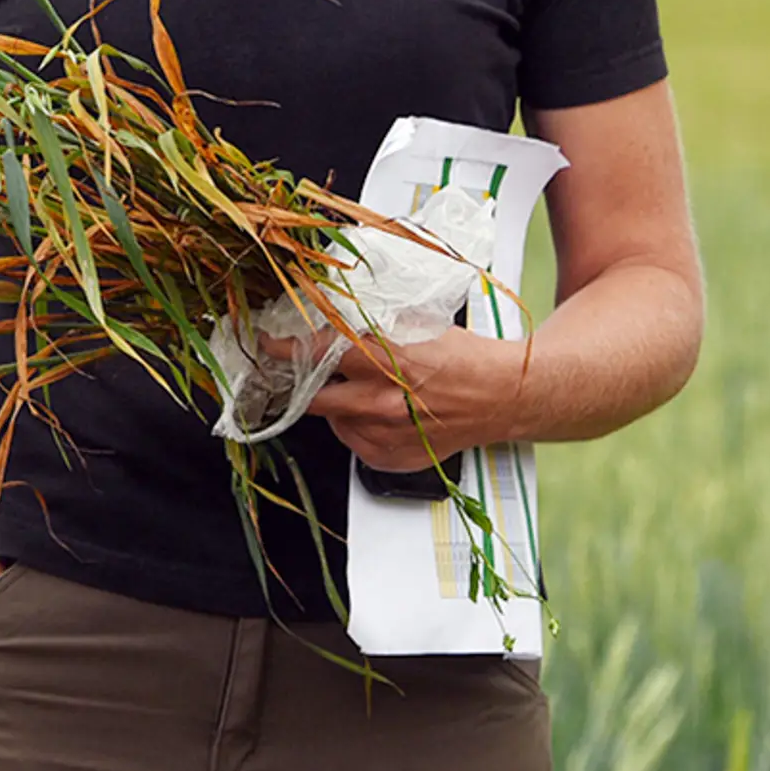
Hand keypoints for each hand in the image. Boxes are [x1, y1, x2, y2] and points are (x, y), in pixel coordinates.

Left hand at [305, 328, 529, 470]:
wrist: (501, 395)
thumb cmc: (464, 357)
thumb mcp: (415, 323)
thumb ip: (373, 323)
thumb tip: (333, 313)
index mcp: (386, 359)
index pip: (319, 352)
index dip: (286, 347)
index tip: (268, 343)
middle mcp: (382, 400)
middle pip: (315, 395)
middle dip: (299, 381)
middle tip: (294, 371)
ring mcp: (387, 433)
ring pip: (332, 420)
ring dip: (332, 403)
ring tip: (352, 389)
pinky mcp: (393, 457)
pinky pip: (353, 444)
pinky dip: (354, 426)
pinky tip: (372, 411)